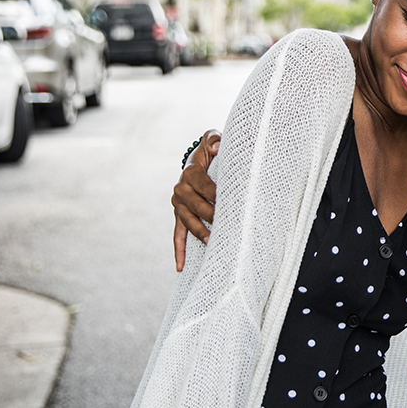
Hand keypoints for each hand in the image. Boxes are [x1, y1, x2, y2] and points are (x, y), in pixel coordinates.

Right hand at [172, 129, 220, 271]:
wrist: (199, 160)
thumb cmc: (211, 152)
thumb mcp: (213, 140)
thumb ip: (214, 140)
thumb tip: (216, 148)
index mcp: (190, 172)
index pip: (204, 186)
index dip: (216, 194)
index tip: (228, 202)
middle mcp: (181, 188)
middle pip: (196, 206)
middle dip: (210, 215)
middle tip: (225, 225)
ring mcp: (178, 204)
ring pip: (187, 222)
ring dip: (199, 232)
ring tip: (212, 242)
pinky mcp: (178, 216)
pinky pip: (177, 235)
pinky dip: (179, 251)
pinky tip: (181, 267)